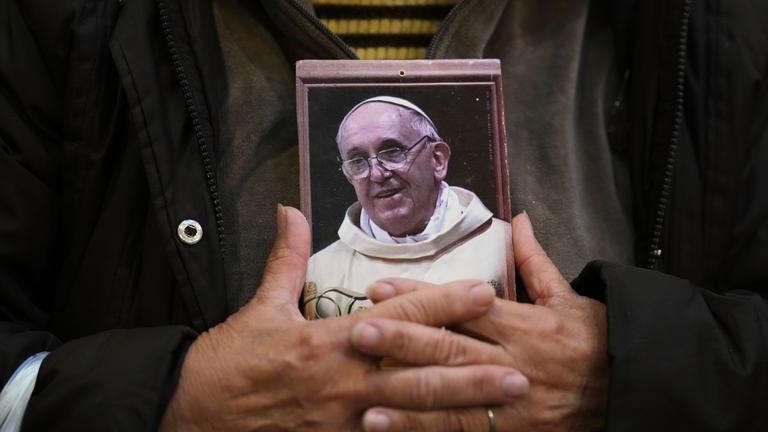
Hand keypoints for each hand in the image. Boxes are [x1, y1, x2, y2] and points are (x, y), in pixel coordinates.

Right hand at [160, 206, 529, 430]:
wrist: (193, 414)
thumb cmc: (229, 361)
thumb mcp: (259, 306)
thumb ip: (285, 259)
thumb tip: (291, 210)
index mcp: (328, 340)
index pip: (397, 317)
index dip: (442, 303)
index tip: (482, 292)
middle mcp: (343, 381)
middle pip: (417, 372)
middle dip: (471, 369)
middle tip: (518, 367)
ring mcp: (342, 420)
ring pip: (411, 412)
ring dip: (460, 408)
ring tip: (504, 406)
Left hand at [355, 212, 608, 430]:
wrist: (629, 393)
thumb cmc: (595, 343)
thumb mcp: (569, 298)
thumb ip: (535, 262)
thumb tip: (518, 219)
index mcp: (523, 324)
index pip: (463, 306)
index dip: (421, 296)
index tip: (381, 287)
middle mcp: (511, 361)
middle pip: (451, 349)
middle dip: (404, 340)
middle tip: (361, 330)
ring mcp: (510, 401)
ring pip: (453, 395)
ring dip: (407, 394)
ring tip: (366, 392)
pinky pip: (465, 431)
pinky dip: (427, 429)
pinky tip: (392, 427)